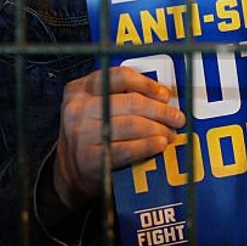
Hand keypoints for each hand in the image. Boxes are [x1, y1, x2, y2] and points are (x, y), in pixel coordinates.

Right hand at [54, 66, 184, 209]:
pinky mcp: (90, 158)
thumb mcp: (96, 104)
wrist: (69, 169)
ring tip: (171, 133)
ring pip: (133, 125)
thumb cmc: (91, 130)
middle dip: (161, 110)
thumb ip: (122, 94)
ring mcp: (83, 134)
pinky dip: (148, 146)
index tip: (165, 94)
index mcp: (80, 88)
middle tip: (177, 118)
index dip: (148, 84)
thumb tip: (163, 94)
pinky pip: (128, 149)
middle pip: (132, 102)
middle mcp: (79, 108)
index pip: (120, 76)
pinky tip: (160, 144)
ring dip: (159, 129)